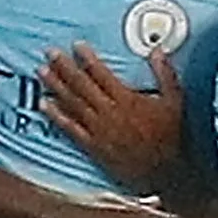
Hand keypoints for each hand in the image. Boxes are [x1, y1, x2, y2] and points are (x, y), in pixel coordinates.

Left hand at [39, 44, 185, 192]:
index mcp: (128, 100)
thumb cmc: (174, 136)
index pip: (102, 74)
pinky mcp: (94, 147)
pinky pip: (71, 129)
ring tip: (42, 72)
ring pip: (72, 104)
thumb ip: (165, 75)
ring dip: (56, 86)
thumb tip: (157, 51)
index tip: (76, 45)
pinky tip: (45, 104)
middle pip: (82, 85)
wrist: (168, 172)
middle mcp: (109, 113)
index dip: (87, 58)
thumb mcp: (176, 101)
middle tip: (50, 53)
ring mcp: (99, 131)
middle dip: (64, 67)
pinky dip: (57, 116)